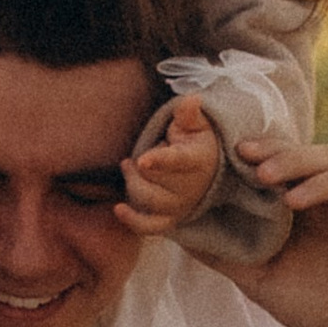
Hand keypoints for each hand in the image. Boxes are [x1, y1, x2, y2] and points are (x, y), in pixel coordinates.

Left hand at [117, 96, 221, 237]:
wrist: (209, 170)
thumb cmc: (197, 141)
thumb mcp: (197, 124)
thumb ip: (189, 114)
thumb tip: (191, 100)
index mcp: (197, 160)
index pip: (178, 161)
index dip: (160, 161)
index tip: (143, 161)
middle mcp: (190, 187)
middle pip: (154, 180)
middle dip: (139, 166)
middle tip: (138, 157)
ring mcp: (180, 205)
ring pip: (148, 200)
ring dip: (132, 183)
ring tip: (129, 166)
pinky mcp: (170, 219)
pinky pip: (151, 227)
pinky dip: (134, 221)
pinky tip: (118, 209)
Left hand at [221, 139, 327, 326]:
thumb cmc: (314, 304)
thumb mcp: (260, 280)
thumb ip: (225, 255)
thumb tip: (177, 234)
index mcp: (310, 204)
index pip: (293, 160)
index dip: (270, 149)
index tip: (238, 150)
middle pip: (325, 157)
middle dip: (292, 158)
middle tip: (260, 169)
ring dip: (324, 182)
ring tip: (291, 199)